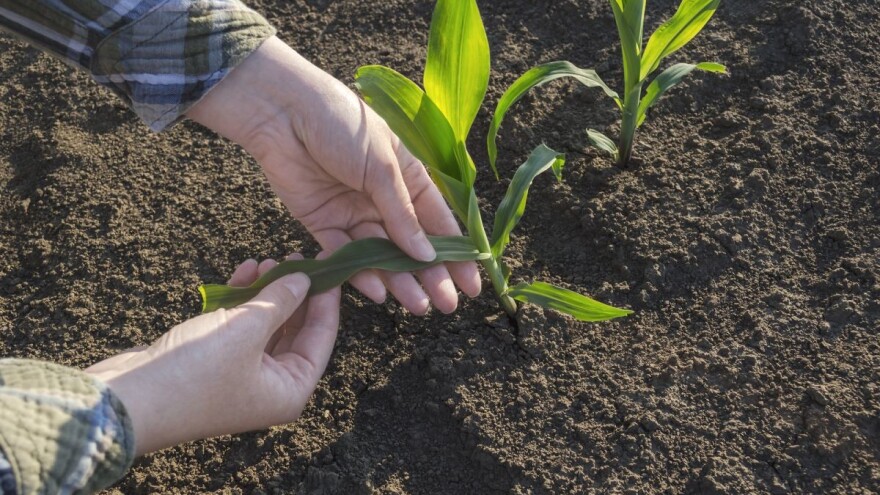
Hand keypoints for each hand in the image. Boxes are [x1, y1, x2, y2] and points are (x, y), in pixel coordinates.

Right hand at [85, 255, 339, 454]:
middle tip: (296, 256)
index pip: (322, 337)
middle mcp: (271, 387)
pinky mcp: (213, 362)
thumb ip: (280, 301)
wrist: (125, 400)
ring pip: (265, 325)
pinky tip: (244, 271)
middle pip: (295, 330)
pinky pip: (238, 326)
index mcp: (290, 391)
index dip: (327, 299)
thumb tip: (304, 280)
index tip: (329, 265)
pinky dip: (241, 300)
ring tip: (267, 258)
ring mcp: (241, 375)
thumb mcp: (246, 329)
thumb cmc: (194, 371)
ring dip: (267, 291)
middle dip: (294, 291)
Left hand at [187, 36, 479, 314]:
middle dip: (430, 275)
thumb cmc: (341, 124)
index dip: (455, 253)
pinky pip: (344, 254)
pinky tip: (378, 292)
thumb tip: (427, 255)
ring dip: (399, 280)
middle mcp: (383, 198)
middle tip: (446, 305)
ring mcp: (352, 212)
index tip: (471, 284)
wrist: (282, 111)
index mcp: (407, 176)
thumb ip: (402, 214)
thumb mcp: (382, 166)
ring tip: (417, 306)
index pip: (438, 222)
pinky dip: (359, 274)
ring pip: (380, 255)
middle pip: (410, 245)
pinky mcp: (321, 222)